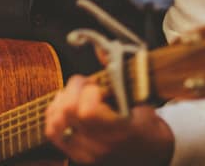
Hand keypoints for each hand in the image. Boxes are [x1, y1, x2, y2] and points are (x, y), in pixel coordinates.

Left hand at [44, 75, 173, 164]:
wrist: (151, 155)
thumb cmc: (147, 125)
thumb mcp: (142, 99)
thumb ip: (120, 75)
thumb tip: (100, 49)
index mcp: (121, 131)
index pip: (87, 111)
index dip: (90, 91)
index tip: (103, 89)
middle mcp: (101, 145)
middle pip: (68, 111)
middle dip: (75, 89)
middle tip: (89, 87)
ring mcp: (87, 153)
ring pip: (56, 120)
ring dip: (64, 100)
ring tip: (78, 96)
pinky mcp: (77, 155)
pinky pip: (53, 132)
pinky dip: (55, 114)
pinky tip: (68, 106)